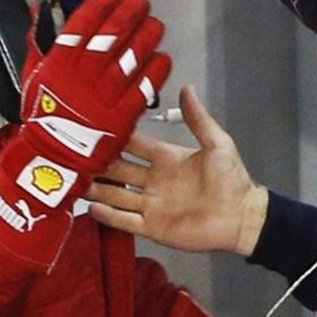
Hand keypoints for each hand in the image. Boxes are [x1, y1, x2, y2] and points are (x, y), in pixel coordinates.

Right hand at [0, 0, 169, 238]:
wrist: (49, 163)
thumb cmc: (41, 119)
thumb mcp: (32, 76)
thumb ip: (39, 43)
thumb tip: (40, 12)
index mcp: (60, 63)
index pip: (84, 23)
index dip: (101, 5)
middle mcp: (83, 75)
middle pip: (112, 36)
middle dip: (129, 15)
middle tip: (141, 4)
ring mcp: (104, 96)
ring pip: (130, 59)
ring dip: (146, 38)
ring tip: (156, 25)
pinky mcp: (121, 117)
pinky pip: (142, 89)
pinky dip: (154, 73)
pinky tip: (163, 59)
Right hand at [88, 84, 267, 254]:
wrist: (241, 217)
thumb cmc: (232, 180)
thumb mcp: (217, 144)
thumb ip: (198, 119)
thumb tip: (186, 89)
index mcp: (166, 159)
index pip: (134, 145)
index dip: (116, 138)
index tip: (95, 127)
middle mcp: (154, 181)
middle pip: (119, 170)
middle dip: (99, 164)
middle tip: (75, 155)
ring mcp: (151, 205)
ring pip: (116, 195)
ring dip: (97, 189)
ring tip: (75, 182)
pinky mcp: (152, 227)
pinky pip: (125, 221)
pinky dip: (108, 216)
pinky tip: (91, 208)